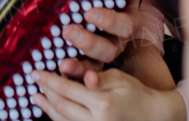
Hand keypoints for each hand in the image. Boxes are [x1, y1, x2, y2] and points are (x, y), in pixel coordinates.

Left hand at [31, 67, 182, 120]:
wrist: (153, 117)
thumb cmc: (136, 94)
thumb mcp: (120, 80)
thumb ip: (99, 78)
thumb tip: (84, 75)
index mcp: (103, 104)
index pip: (67, 90)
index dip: (49, 80)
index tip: (36, 72)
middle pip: (61, 106)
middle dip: (46, 92)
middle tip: (36, 80)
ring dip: (47, 108)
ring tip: (36, 96)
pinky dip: (58, 119)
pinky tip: (52, 110)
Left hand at [59, 0, 179, 70]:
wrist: (96, 5)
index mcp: (126, 22)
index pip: (123, 25)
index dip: (108, 21)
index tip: (90, 12)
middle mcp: (115, 41)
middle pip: (107, 49)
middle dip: (89, 42)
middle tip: (68, 30)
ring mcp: (100, 55)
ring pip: (93, 65)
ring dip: (78, 66)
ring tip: (63, 63)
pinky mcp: (85, 64)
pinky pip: (80, 74)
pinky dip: (70, 75)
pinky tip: (57, 70)